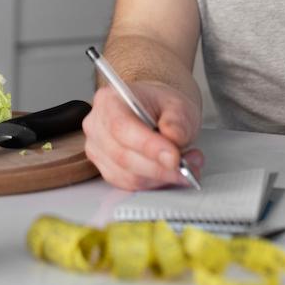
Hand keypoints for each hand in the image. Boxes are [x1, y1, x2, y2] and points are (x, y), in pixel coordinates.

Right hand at [82, 80, 203, 190]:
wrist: (155, 112)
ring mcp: (98, 150)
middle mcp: (97, 125)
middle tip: (187, 165)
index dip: (148, 146)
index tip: (174, 157)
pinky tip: (170, 172)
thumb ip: (177, 121)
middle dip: (160, 166)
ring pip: (128, 175)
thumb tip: (173, 139)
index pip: (121, 127)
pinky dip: (154, 182)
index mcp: (109, 100)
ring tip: (186, 166)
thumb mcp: (177, 105)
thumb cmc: (161, 106)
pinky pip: (130, 185)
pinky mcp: (107, 170)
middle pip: (123, 155)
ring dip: (161, 176)